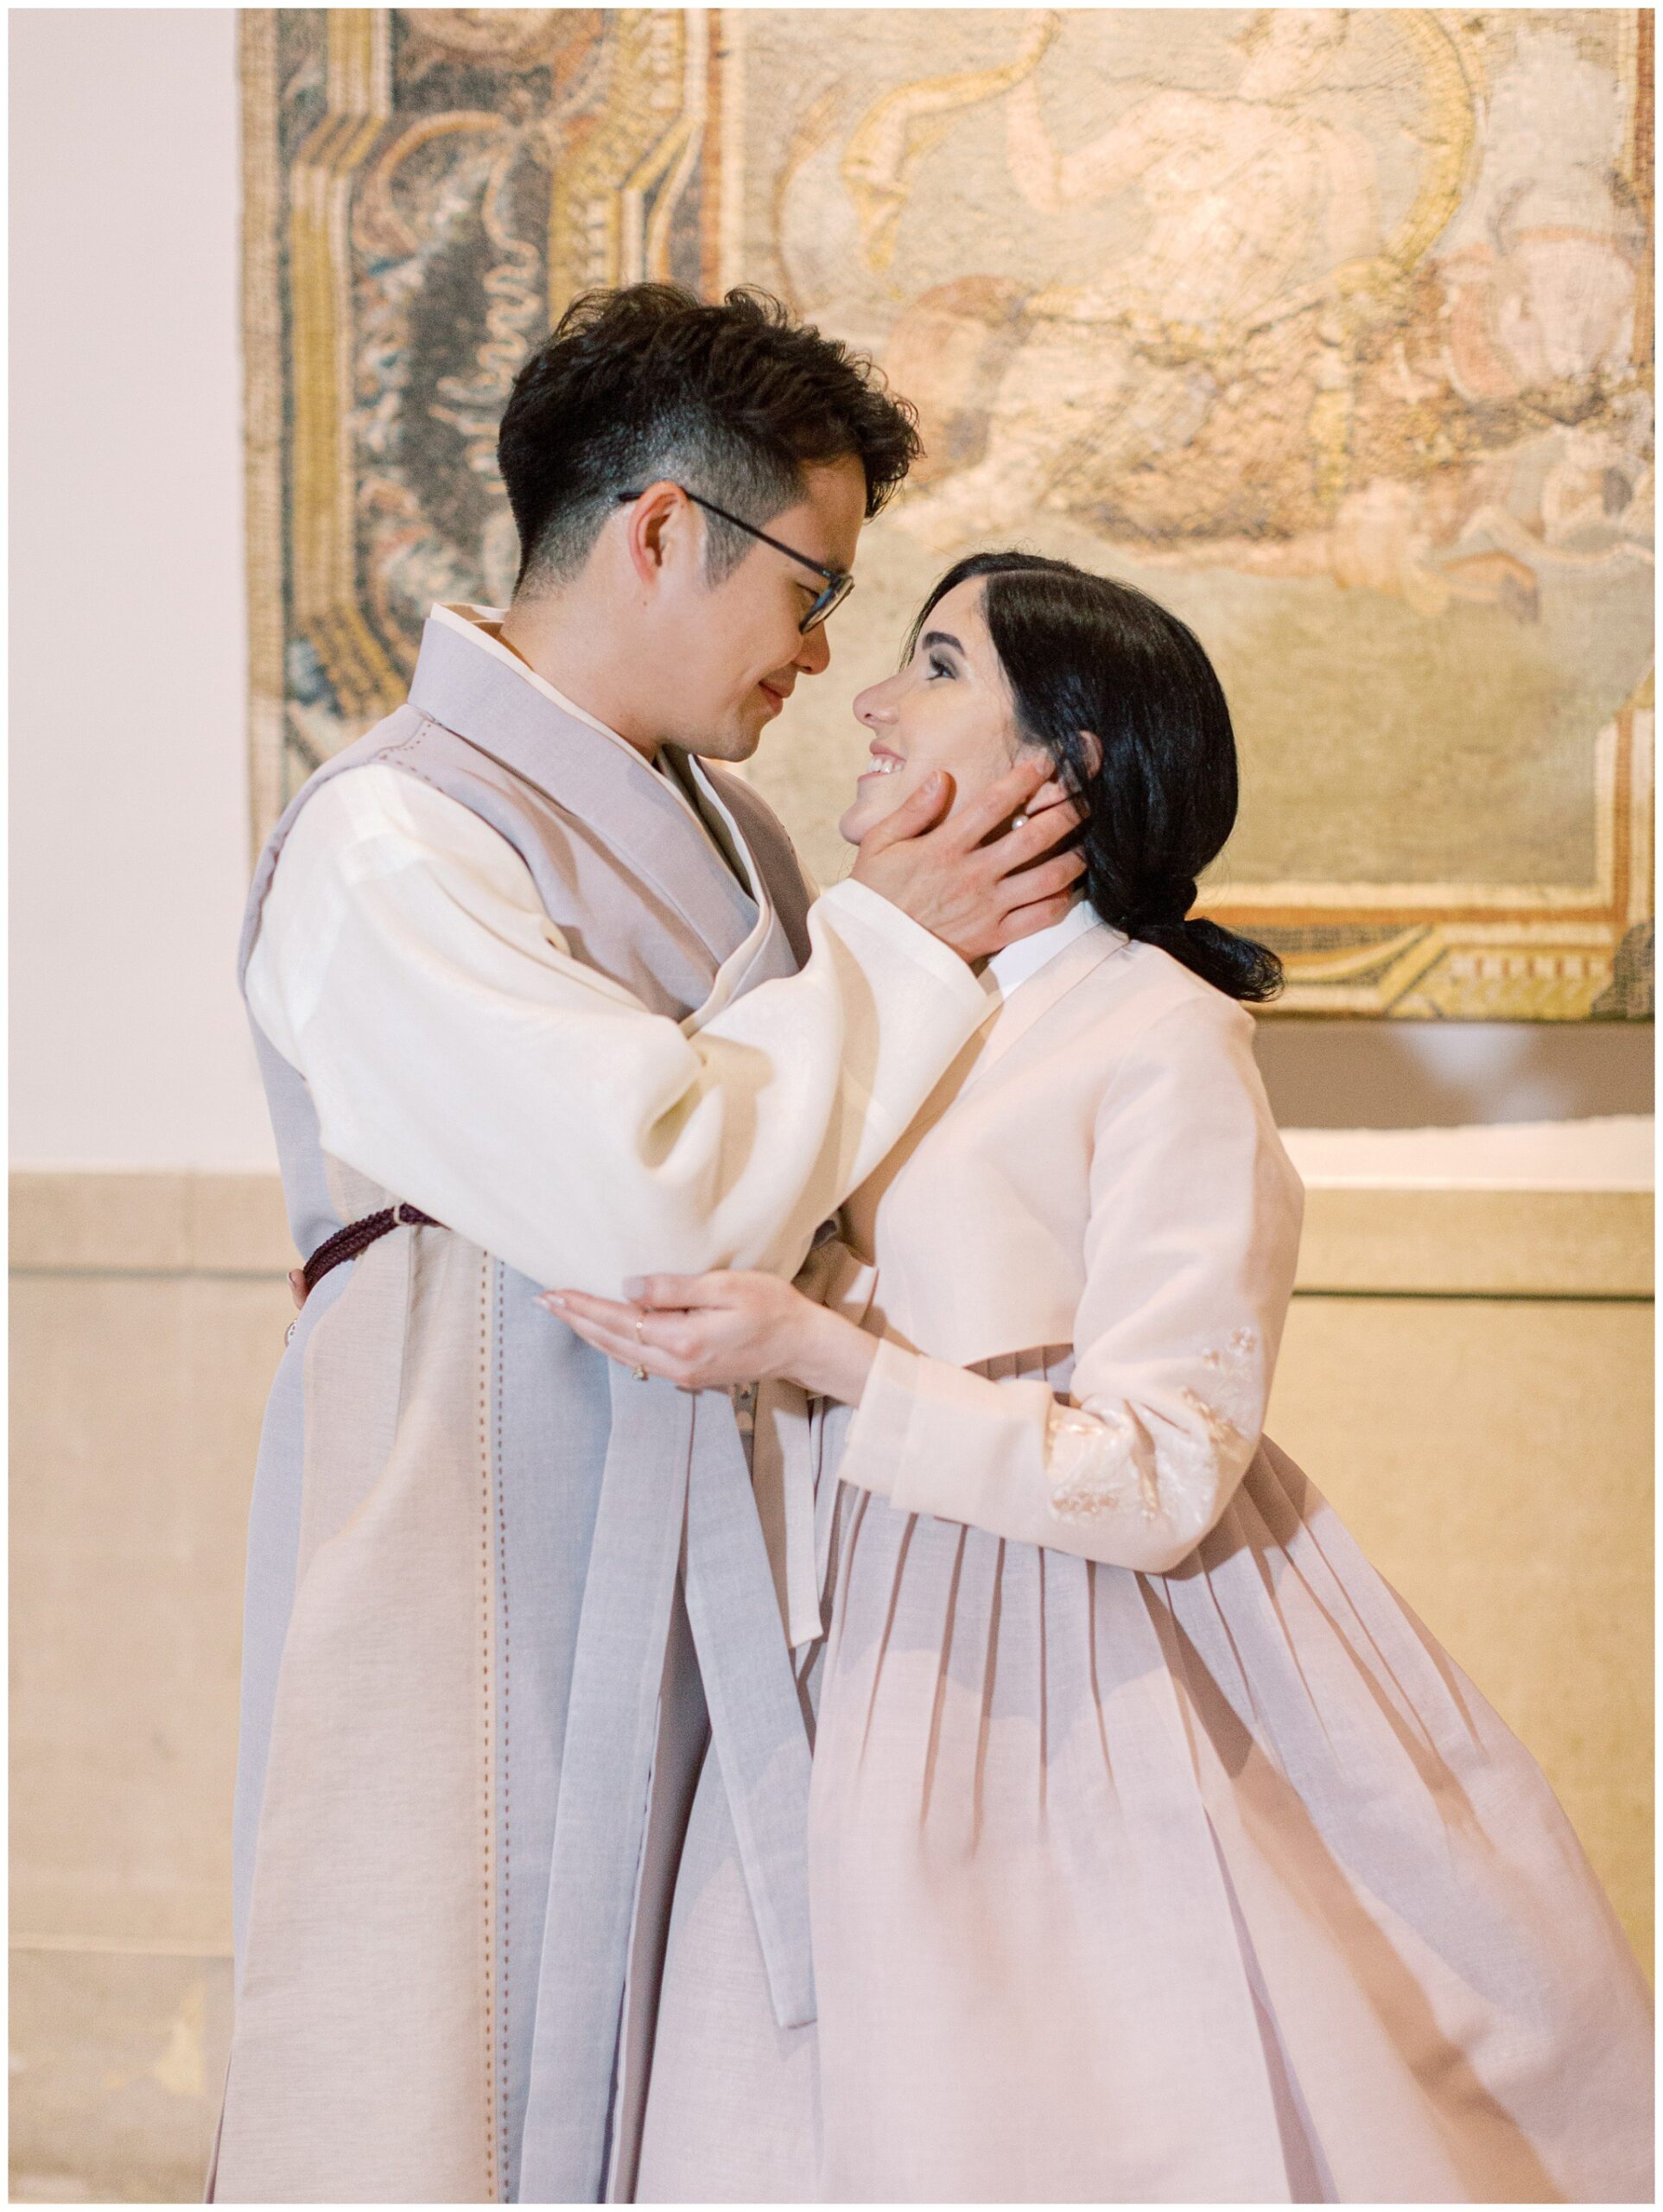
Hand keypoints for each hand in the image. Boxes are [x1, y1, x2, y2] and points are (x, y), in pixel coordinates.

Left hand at [542, 1270, 879, 1401]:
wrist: (802, 1345)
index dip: (582, 1307)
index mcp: (682, 1339)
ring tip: (565, 1314)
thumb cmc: (772, 1308)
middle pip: (612, 1342)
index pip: (618, 1321)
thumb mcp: (727, 1287)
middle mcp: (675, 1364)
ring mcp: (682, 1374)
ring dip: (591, 1333)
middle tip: (544, 1302)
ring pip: (622, 1354)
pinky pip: (639, 1359)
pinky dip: (614, 1343)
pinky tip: (604, 1331)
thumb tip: (628, 1288)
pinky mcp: (689, 1374)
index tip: (554, 1294)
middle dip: (576, 1321)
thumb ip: (675, 1288)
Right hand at [851, 756, 1085, 960]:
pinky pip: (1039, 918)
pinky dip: (1061, 902)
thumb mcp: (878, 844)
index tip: (1047, 761)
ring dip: (1074, 858)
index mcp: (944, 847)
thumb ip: (912, 810)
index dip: (1025, 779)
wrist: (874, 955)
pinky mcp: (994, 936)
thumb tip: (941, 777)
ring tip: (1087, 844)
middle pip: (1034, 837)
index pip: (994, 804)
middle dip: (1065, 813)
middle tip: (1085, 799)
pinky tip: (1069, 889)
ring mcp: (988, 906)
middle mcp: (973, 874)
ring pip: (1047, 878)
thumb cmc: (874, 895)